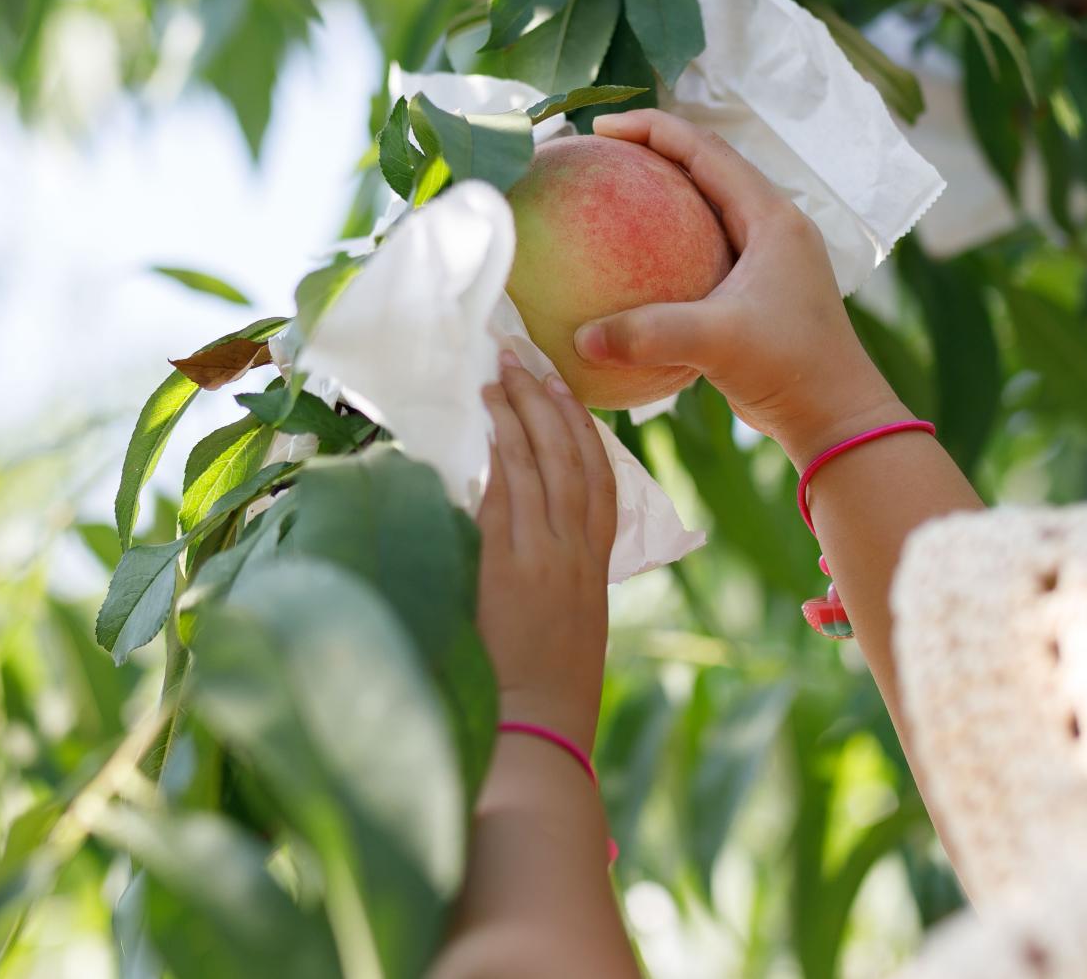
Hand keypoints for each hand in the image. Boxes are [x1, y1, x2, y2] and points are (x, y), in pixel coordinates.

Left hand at [476, 352, 617, 750]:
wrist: (539, 727)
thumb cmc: (547, 688)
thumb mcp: (568, 620)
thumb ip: (553, 570)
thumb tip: (523, 534)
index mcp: (596, 564)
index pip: (599, 477)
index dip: (581, 427)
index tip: (561, 388)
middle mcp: (578, 552)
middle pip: (571, 458)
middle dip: (547, 403)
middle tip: (523, 359)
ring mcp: (546, 556)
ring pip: (540, 466)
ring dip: (519, 415)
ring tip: (498, 375)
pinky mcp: (512, 568)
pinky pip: (508, 495)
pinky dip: (501, 454)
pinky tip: (487, 425)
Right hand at [573, 110, 907, 467]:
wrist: (837, 418)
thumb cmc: (792, 368)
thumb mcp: (719, 342)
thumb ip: (650, 333)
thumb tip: (582, 338)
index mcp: (772, 218)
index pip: (706, 150)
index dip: (653, 129)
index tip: (602, 126)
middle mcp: (772, 229)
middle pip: (704, 169)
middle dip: (652, 153)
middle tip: (600, 154)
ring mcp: (765, 262)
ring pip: (703, 211)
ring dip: (660, 199)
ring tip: (610, 199)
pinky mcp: (754, 295)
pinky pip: (700, 254)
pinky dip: (663, 250)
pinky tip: (627, 271)